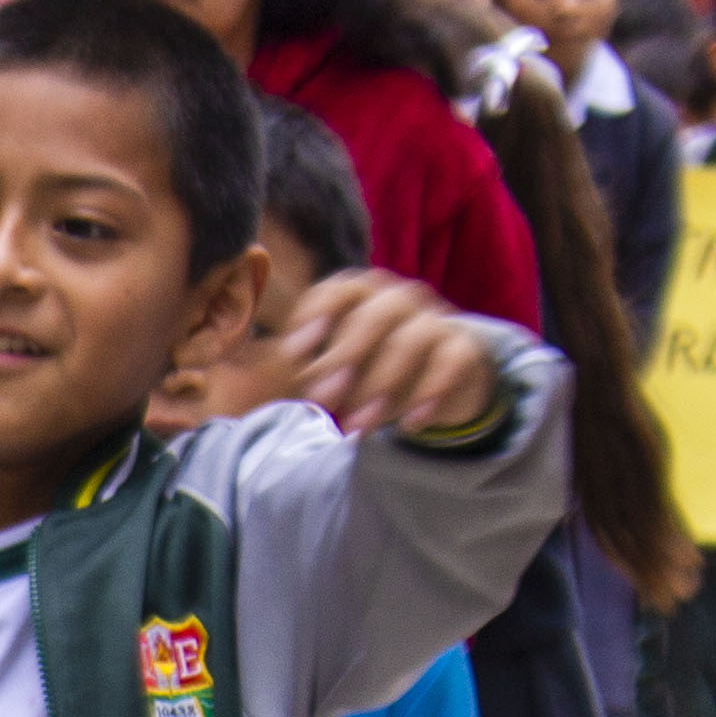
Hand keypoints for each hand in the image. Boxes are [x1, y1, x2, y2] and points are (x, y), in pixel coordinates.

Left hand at [282, 269, 502, 439]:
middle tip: (323, 397)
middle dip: (346, 355)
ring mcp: (434, 319)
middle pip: (375, 313)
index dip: (316, 315)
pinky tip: (410, 423)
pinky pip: (451, 362)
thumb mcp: (333, 367)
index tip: (295, 351)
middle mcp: (397, 298)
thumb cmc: (370, 367)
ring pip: (413, 339)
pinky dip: (430, 392)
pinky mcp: (462, 347)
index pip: (337, 290)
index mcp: (358, 296)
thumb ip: (303, 369)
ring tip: (358, 426)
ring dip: (381, 385)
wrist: (440, 377)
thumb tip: (253, 380)